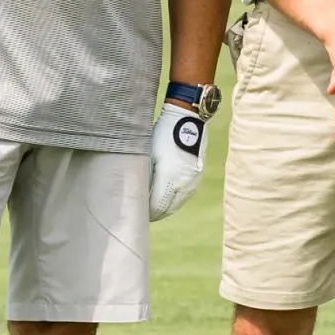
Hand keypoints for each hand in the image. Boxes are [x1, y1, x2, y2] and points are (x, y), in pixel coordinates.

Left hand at [149, 100, 208, 220]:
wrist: (189, 119)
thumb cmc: (163, 134)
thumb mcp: (148, 153)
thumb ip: (143, 175)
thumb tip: (135, 191)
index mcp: (170, 179)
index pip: (158, 207)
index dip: (146, 214)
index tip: (137, 214)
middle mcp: (184, 183)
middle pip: (169, 208)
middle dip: (156, 214)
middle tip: (144, 215)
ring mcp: (194, 180)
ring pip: (179, 203)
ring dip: (167, 207)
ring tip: (155, 208)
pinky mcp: (199, 175)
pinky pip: (186, 194)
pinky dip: (176, 199)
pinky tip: (169, 196)